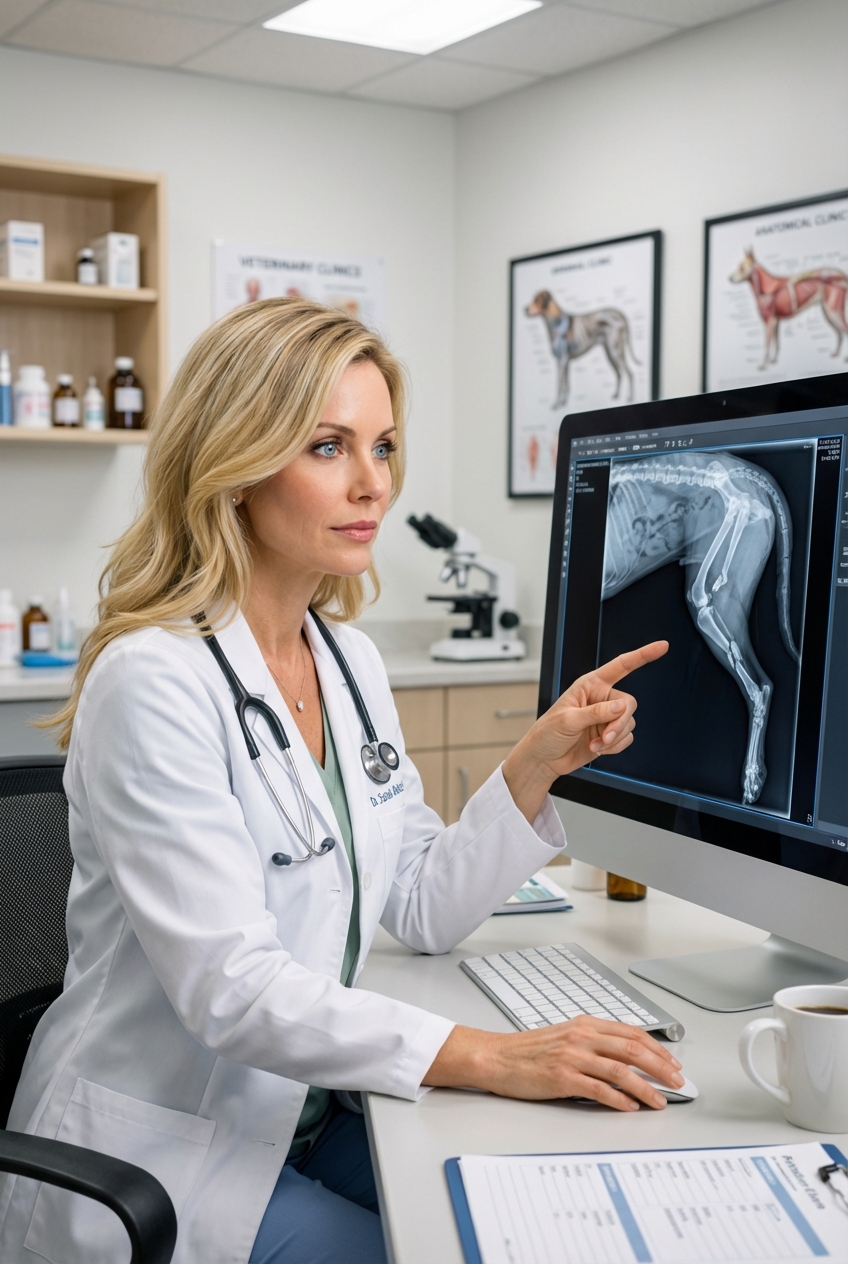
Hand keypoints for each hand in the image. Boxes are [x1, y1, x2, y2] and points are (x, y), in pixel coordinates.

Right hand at [423, 1015, 684, 1110]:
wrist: (495, 1057)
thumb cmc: (527, 1051)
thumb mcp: (564, 1036)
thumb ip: (592, 1042)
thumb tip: (623, 1058)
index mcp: (585, 1025)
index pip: (631, 1033)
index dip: (657, 1049)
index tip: (672, 1063)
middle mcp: (581, 1036)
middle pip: (632, 1050)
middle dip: (660, 1067)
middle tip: (677, 1082)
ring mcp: (572, 1056)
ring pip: (621, 1071)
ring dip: (645, 1088)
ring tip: (659, 1101)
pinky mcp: (563, 1077)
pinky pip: (599, 1089)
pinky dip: (619, 1099)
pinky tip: (630, 1107)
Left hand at [502, 641, 667, 821]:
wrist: (544, 759)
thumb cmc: (547, 733)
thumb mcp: (568, 720)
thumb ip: (596, 713)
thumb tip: (621, 706)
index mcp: (590, 685)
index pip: (621, 666)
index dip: (642, 655)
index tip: (662, 647)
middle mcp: (602, 698)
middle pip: (629, 704)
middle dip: (619, 723)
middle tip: (604, 737)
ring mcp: (607, 717)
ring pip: (629, 724)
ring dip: (614, 738)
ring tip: (594, 744)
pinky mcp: (609, 734)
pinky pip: (626, 738)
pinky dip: (614, 747)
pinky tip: (597, 749)